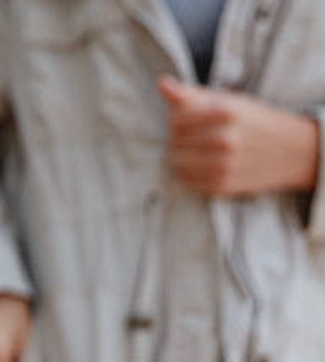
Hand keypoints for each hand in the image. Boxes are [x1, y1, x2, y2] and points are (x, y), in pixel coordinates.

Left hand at [157, 76, 319, 196]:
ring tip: (194, 152)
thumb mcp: (228, 101)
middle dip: (178, 140)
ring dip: (180, 159)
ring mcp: (222, 165)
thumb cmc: (254, 122)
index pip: (176, 119)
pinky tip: (201, 167)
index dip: (177, 120)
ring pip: (176, 165)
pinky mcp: (221, 186)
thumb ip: (192, 95)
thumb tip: (162, 83)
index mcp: (226, 111)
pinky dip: (188, 175)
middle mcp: (224, 139)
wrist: (292, 151)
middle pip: (174, 143)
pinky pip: (187, 183)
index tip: (188, 121)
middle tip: (193, 138)